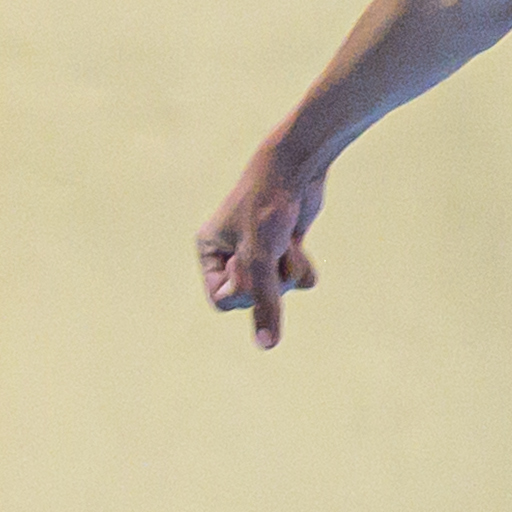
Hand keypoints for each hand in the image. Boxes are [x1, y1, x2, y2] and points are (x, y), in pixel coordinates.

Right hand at [195, 149, 329, 348]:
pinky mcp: (284, 248)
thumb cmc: (268, 205)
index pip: (223, 303)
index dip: (242, 293)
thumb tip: (267, 345)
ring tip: (286, 243)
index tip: (251, 268)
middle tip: (272, 250)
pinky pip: (296, 279)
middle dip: (270, 280)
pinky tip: (298, 242)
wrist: (298, 167)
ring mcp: (259, 252)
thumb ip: (263, 304)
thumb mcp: (260, 257)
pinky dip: (302, 265)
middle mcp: (231, 254)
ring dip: (288, 271)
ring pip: (278, 290)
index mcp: (210, 252)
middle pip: (254, 298)